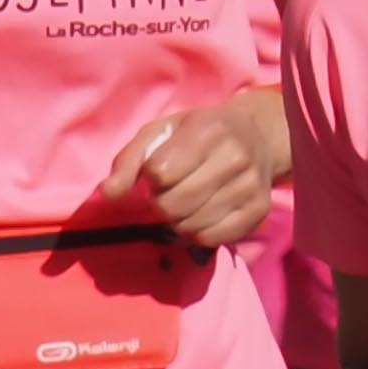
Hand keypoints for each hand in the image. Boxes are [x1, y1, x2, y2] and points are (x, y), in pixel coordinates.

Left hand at [123, 99, 279, 249]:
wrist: (257, 136)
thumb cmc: (198, 133)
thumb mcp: (159, 133)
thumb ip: (129, 161)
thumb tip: (108, 194)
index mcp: (207, 130)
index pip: (161, 173)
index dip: (153, 177)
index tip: (160, 170)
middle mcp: (235, 157)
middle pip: (174, 204)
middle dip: (162, 202)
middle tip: (171, 190)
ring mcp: (250, 186)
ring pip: (191, 225)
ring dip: (178, 220)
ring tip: (187, 201)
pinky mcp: (259, 212)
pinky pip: (212, 238)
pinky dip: (197, 232)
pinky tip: (201, 214)